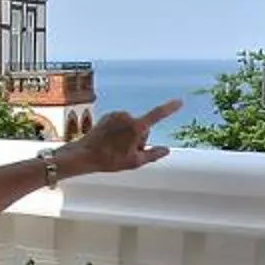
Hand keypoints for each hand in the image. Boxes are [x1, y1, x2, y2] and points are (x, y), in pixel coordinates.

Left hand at [53, 100, 180, 179]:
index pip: (157, 116)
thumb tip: (167, 150)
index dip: (170, 109)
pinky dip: (119, 132)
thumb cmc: (110, 160)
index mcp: (136, 127)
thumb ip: (153, 155)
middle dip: (138, 139)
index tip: (180, 101)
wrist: (84, 154)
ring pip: (132, 126)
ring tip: (115, 149)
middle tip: (125, 152)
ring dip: (128, 137)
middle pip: (143, 128)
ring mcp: (117, 114)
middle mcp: (127, 116)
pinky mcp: (109, 115)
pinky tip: (110, 142)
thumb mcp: (135, 162)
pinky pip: (122, 124)